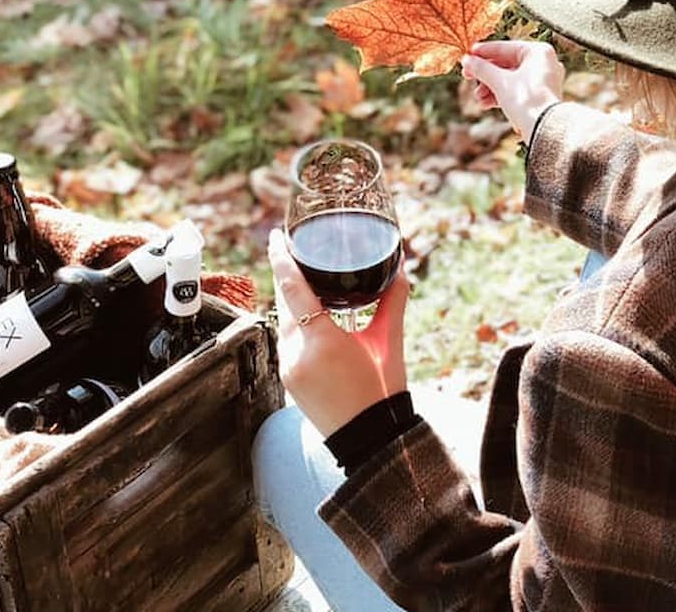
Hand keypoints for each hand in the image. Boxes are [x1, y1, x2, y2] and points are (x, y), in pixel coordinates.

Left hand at [267, 230, 409, 436]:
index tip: (276, 236)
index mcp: (322, 341)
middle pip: (284, 301)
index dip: (281, 258)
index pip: (292, 288)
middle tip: (291, 250)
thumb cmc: (382, 393)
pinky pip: (286, 339)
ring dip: (291, 300)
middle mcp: (297, 353)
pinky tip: (307, 315)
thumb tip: (399, 269)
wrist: (369, 439)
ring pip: (283, 321)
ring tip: (303, 280)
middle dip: (286, 275)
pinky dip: (294, 322)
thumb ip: (392, 303)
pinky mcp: (287, 378)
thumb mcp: (389, 343)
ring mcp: (288, 367)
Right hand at [461, 41, 564, 138]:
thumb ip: (481, 69)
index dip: (483, 52)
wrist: (543, 129)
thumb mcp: (499, 81)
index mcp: (538, 52)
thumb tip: (466, 61)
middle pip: (506, 64)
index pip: (505, 47)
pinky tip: (486, 104)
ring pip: (510, 79)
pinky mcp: (539, 97)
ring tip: (478, 96)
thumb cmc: (527, 100)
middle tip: (467, 75)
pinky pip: (516, 91)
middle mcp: (543, 63)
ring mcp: (542, 81)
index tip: (467, 54)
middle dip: (485, 74)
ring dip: (490, 87)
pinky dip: (500, 95)